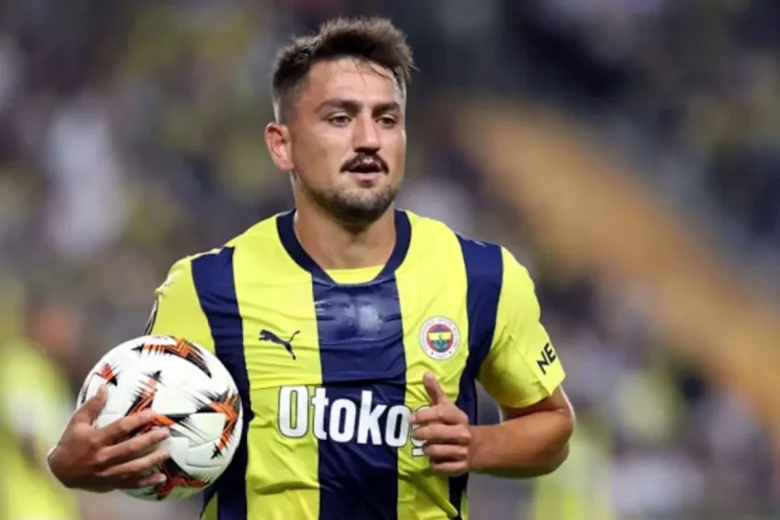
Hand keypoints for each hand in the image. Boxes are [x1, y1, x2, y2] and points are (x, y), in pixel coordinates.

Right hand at [47, 385, 171, 491]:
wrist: (60, 471)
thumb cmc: (71, 443)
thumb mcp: (77, 422)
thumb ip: (92, 405)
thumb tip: (105, 387)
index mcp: (96, 440)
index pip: (120, 428)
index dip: (138, 420)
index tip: (153, 414)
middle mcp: (103, 457)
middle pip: (130, 448)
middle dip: (150, 440)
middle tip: (166, 432)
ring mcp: (107, 472)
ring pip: (133, 468)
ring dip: (152, 460)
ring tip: (167, 453)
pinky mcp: (110, 483)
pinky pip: (130, 484)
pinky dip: (146, 482)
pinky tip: (160, 477)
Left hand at [410, 372, 471, 475]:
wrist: (478, 447)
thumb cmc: (455, 424)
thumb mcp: (448, 408)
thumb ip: (435, 392)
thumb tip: (426, 374)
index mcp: (459, 417)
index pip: (441, 413)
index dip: (424, 415)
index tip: (411, 419)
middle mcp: (463, 434)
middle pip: (437, 433)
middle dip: (422, 433)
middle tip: (414, 434)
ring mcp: (462, 451)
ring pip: (436, 451)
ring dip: (426, 449)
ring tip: (425, 446)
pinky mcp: (460, 467)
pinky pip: (440, 466)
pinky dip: (433, 463)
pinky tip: (433, 458)